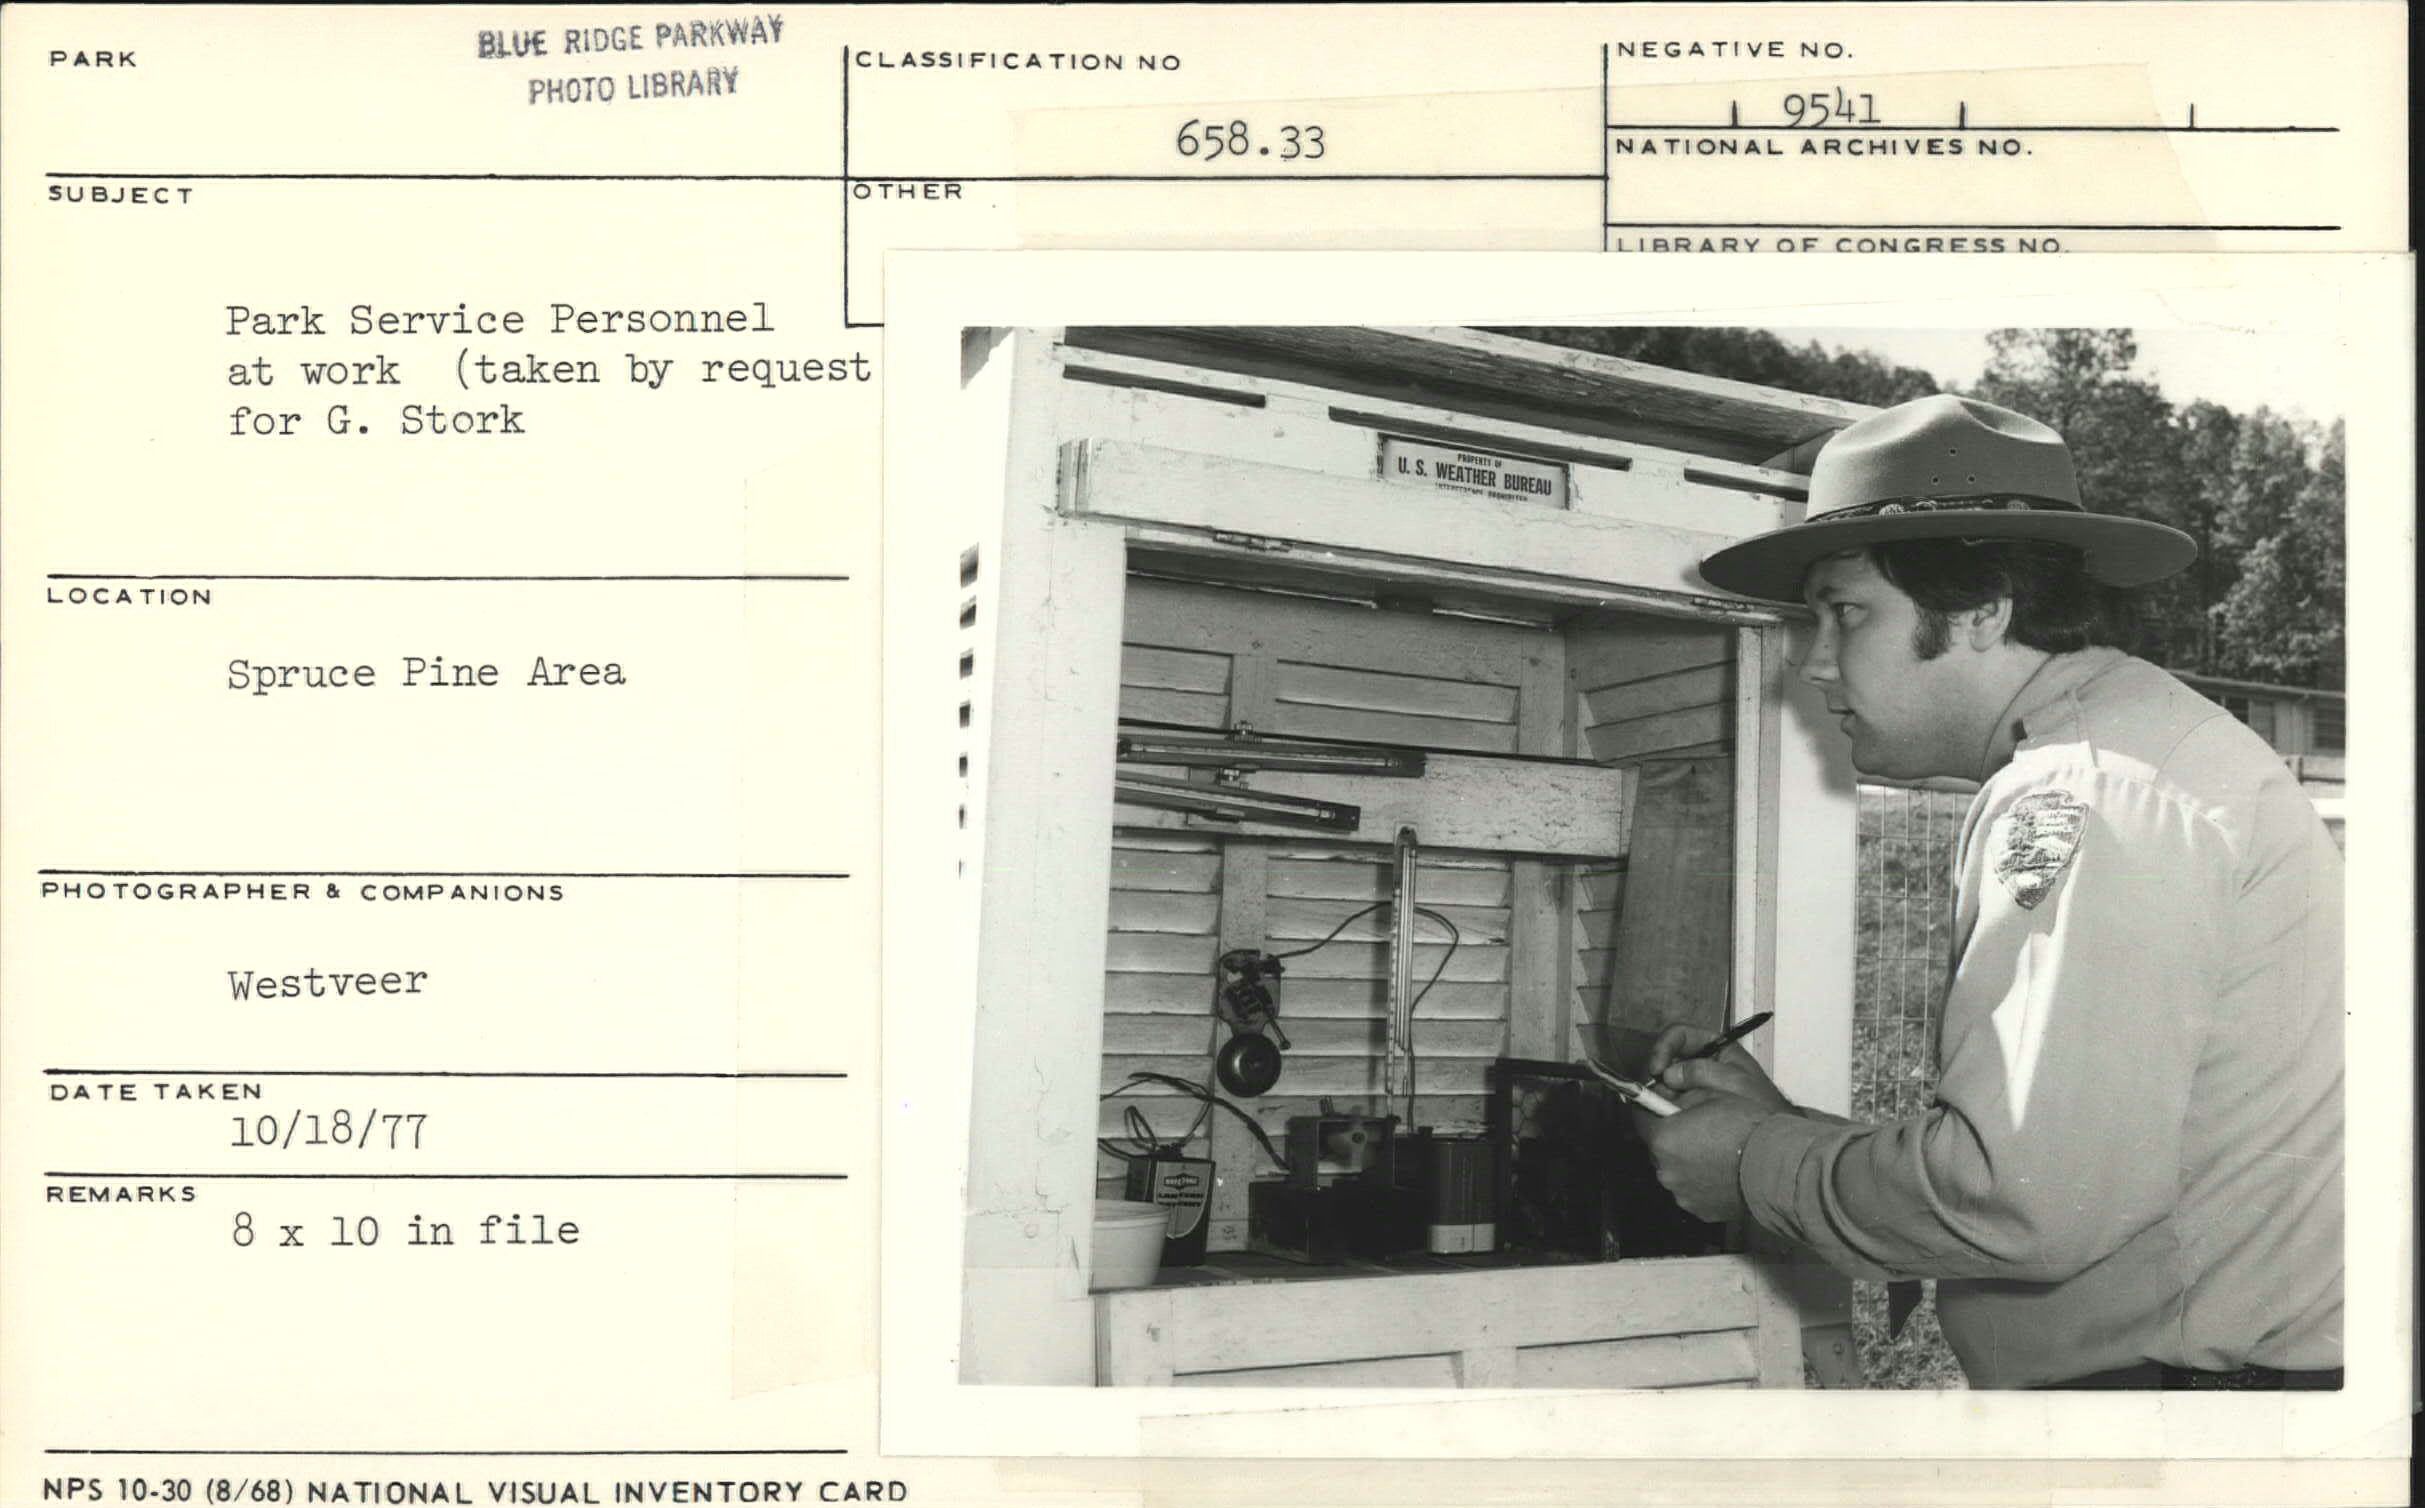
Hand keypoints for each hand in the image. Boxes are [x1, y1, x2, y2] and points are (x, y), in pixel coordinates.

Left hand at [1637, 1091, 1772, 1222]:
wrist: (1777, 1167)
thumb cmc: (1749, 1129)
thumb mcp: (1715, 1092)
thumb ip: (1682, 1091)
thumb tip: (1668, 1088)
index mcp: (1664, 1139)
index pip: (1640, 1118)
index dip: (1651, 1108)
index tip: (1661, 1104)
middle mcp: (1666, 1170)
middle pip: (1659, 1146)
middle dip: (1672, 1136)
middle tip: (1699, 1127)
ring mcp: (1682, 1193)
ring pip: (1675, 1169)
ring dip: (1687, 1160)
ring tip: (1716, 1151)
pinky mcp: (1699, 1210)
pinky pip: (1691, 1190)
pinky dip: (1701, 1181)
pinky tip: (1722, 1171)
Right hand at [1644, 1022, 1791, 1114]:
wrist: (1772, 1132)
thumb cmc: (1762, 1102)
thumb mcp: (1737, 1080)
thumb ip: (1703, 1072)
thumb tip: (1670, 1074)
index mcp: (1715, 1046)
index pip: (1680, 1034)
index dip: (1664, 1047)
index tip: (1657, 1068)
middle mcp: (1701, 1060)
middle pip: (1668, 1056)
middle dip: (1659, 1071)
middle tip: (1655, 1090)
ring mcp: (1694, 1082)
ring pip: (1664, 1079)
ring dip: (1660, 1091)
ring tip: (1664, 1106)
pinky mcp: (1689, 1101)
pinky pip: (1669, 1098)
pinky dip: (1665, 1105)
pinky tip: (1669, 1113)